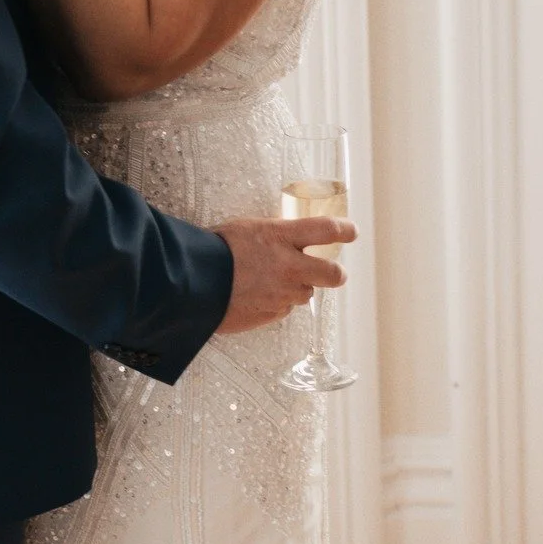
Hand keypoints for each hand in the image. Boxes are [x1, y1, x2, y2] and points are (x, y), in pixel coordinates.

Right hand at [213, 215, 355, 334]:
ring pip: (305, 293)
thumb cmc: (213, 249)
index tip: (351, 232)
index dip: (344, 230)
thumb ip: (273, 235)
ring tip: (271, 282)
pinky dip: (275, 303)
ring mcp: (282, 293)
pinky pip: (283, 308)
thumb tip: (285, 238)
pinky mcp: (272, 314)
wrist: (191, 283)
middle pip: (333, 273)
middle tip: (332, 272)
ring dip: (296, 288)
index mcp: (281, 236)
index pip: (327, 230)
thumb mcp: (246, 229)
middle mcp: (289, 266)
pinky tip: (256, 296)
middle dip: (335, 273)